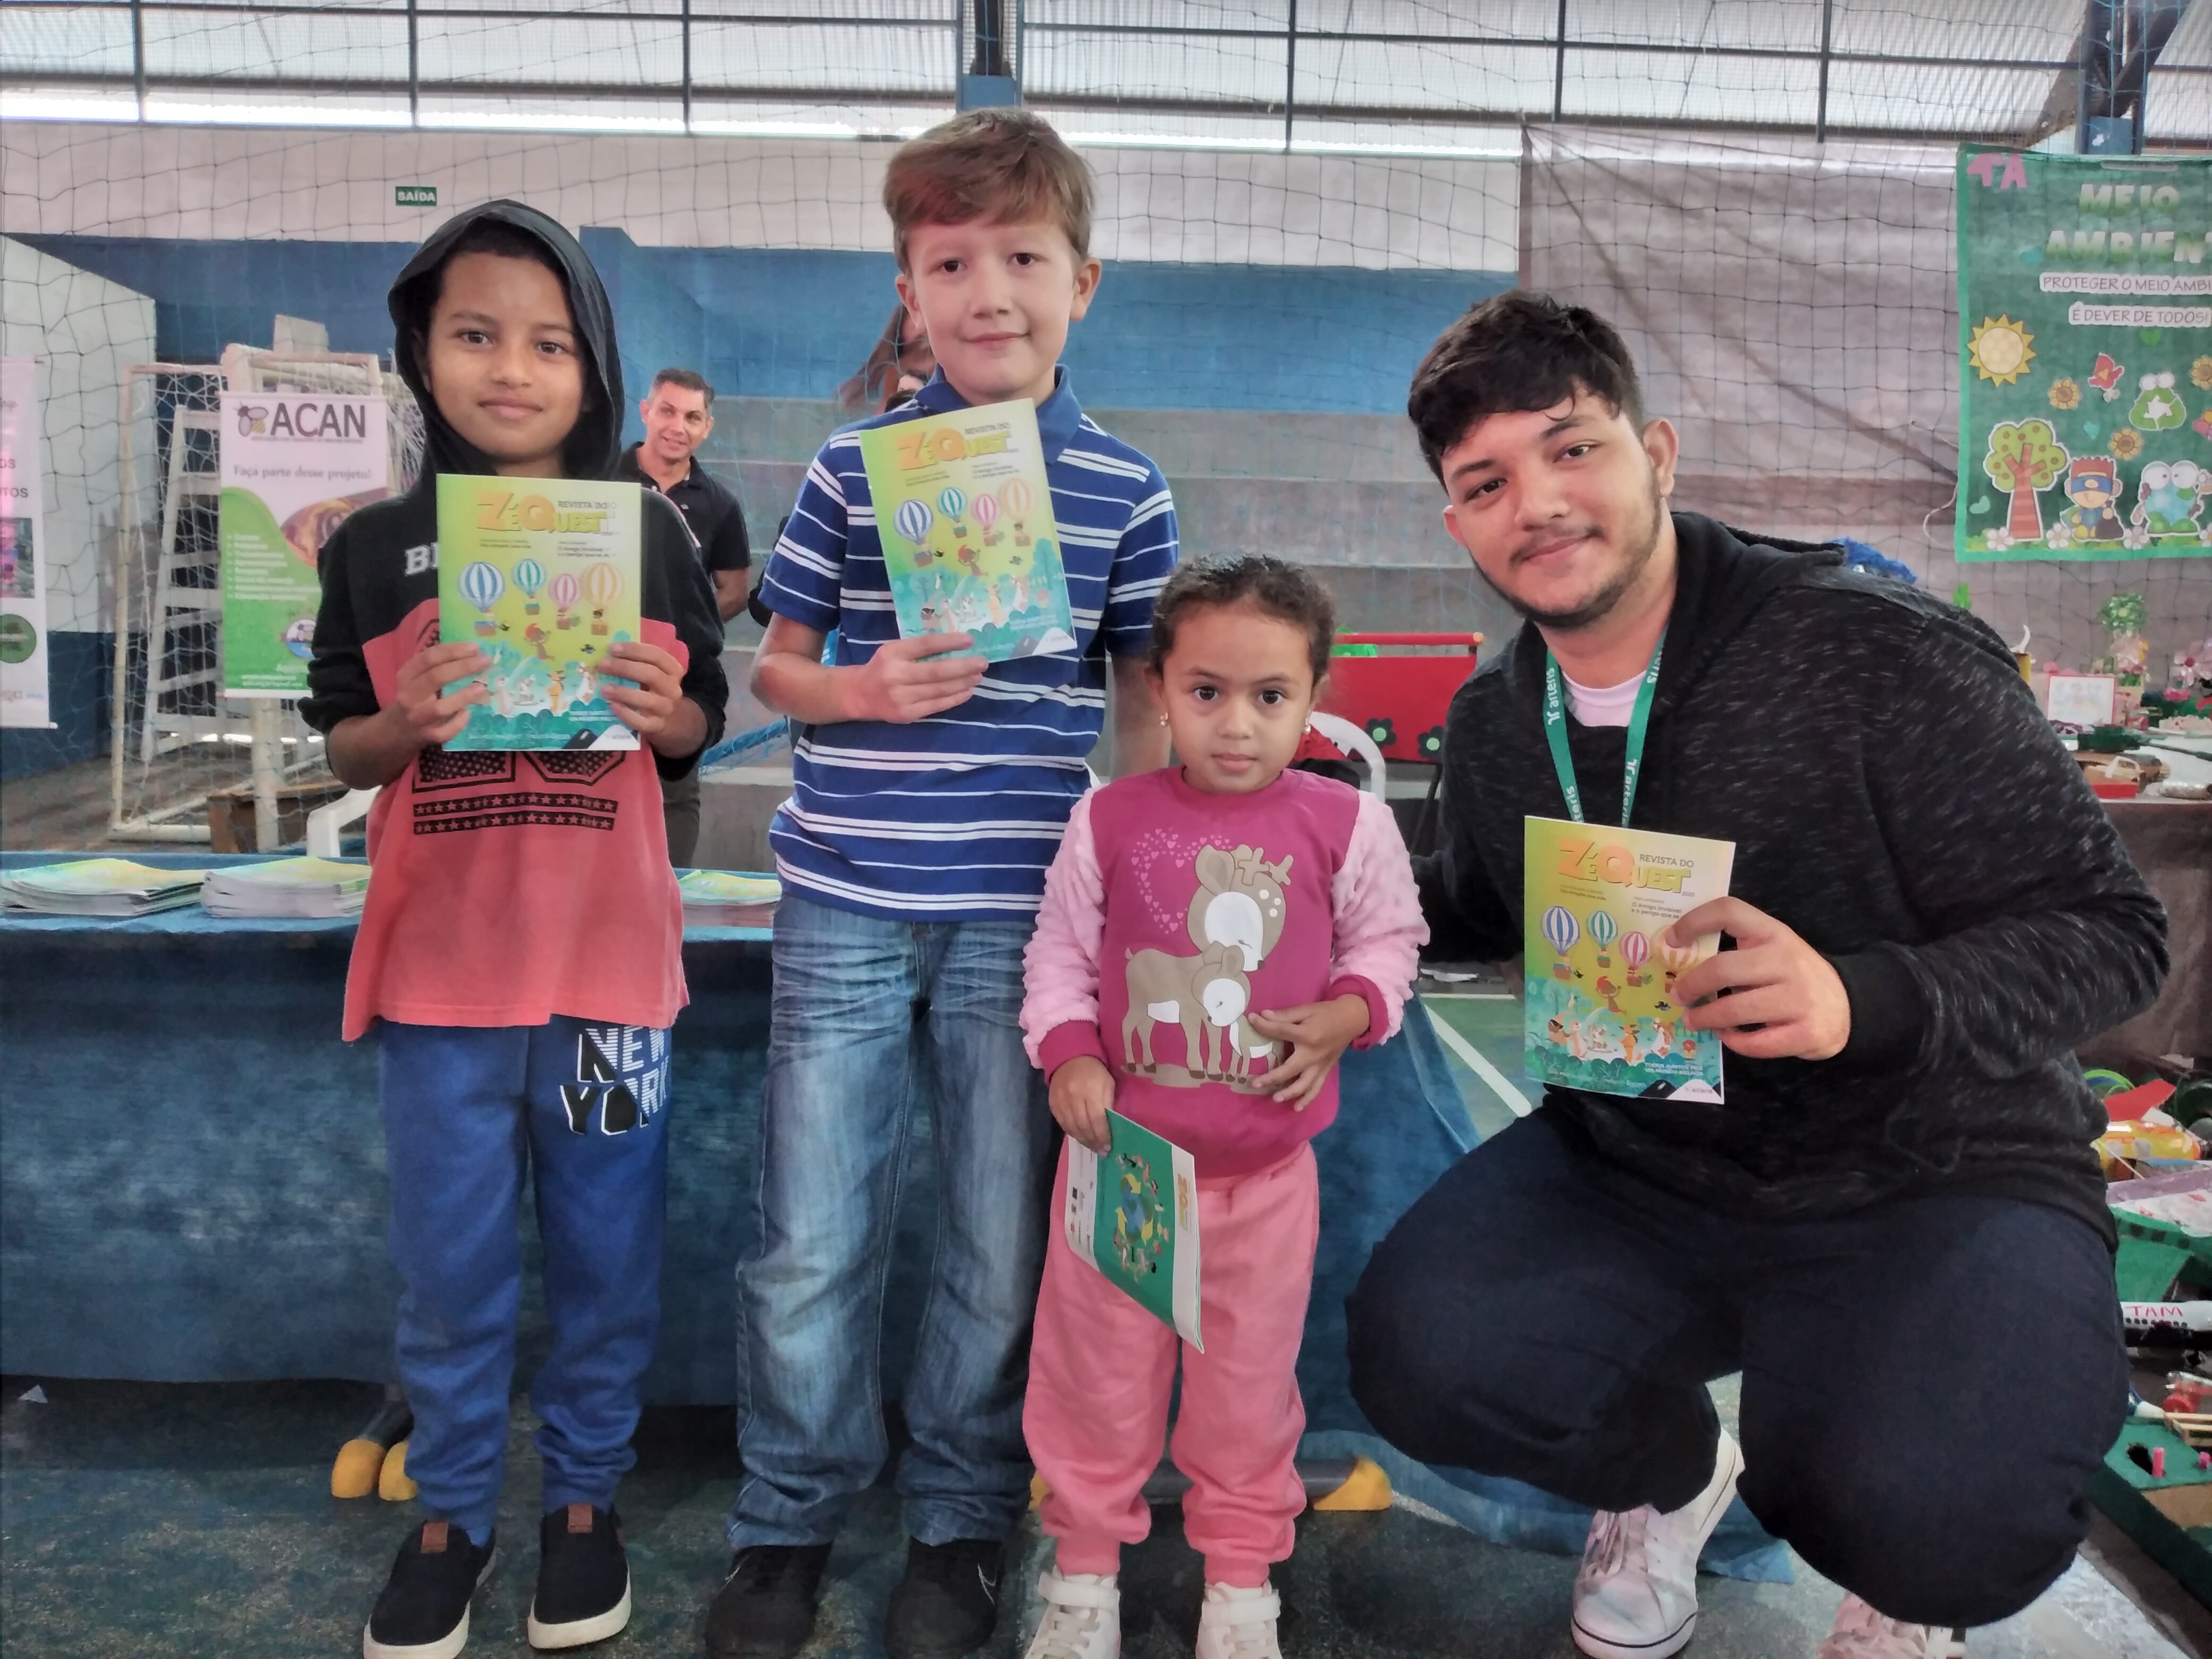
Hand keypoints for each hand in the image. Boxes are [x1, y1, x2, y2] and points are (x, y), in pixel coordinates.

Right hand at [391, 639, 490, 746]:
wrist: (396, 730)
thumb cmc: (414, 698)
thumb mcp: (416, 679)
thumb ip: (437, 666)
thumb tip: (472, 653)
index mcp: (406, 677)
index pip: (428, 658)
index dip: (452, 651)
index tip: (474, 647)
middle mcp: (409, 696)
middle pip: (435, 678)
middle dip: (463, 667)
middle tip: (485, 661)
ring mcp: (417, 718)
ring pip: (439, 708)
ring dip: (462, 697)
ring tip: (481, 688)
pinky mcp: (427, 736)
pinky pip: (445, 731)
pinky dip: (458, 723)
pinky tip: (467, 713)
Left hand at [594, 641, 688, 739]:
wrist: (668, 718)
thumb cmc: (652, 688)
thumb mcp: (650, 672)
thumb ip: (636, 662)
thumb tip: (607, 653)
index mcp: (672, 670)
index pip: (656, 655)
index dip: (634, 650)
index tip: (612, 648)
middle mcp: (672, 689)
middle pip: (652, 675)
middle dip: (625, 668)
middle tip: (602, 665)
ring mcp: (666, 709)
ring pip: (648, 700)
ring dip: (624, 692)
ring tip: (603, 688)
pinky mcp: (657, 726)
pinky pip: (643, 722)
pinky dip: (627, 714)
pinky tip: (612, 706)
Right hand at [844, 633, 986, 722]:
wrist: (860, 695)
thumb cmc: (883, 667)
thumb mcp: (894, 650)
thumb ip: (919, 648)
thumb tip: (957, 646)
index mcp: (892, 653)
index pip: (926, 645)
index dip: (949, 642)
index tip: (970, 640)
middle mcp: (895, 675)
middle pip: (936, 671)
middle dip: (964, 667)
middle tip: (983, 663)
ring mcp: (901, 697)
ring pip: (939, 690)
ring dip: (963, 683)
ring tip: (978, 676)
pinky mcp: (907, 714)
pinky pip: (937, 706)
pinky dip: (955, 698)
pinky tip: (967, 691)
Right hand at [1049, 1055, 1115, 1152]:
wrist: (1070, 1057)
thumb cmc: (1094, 1071)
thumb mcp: (1107, 1083)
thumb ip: (1108, 1104)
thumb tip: (1109, 1126)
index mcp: (1091, 1091)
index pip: (1097, 1119)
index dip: (1102, 1135)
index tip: (1108, 1146)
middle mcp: (1074, 1097)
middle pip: (1083, 1126)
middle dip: (1093, 1141)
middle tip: (1101, 1151)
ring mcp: (1061, 1101)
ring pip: (1072, 1128)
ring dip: (1083, 1140)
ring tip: (1092, 1146)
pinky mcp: (1053, 1104)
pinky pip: (1062, 1124)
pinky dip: (1072, 1133)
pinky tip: (1080, 1137)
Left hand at [1248, 993, 1370, 1108]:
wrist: (1352, 1019)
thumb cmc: (1326, 1012)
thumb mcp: (1305, 1009)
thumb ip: (1284, 1015)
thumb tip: (1262, 1015)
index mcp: (1307, 1035)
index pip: (1280, 1032)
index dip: (1263, 1026)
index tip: (1251, 1020)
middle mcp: (1313, 1054)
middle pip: (1289, 1070)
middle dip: (1272, 1078)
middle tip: (1255, 1084)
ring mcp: (1320, 1065)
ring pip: (1304, 1085)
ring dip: (1289, 1093)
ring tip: (1275, 1099)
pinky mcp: (1325, 1071)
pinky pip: (1316, 1088)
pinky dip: (1308, 1099)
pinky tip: (1297, 1107)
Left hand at [1666, 898, 1851, 1060]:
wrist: (1848, 1007)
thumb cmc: (1794, 976)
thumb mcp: (1772, 951)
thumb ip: (1737, 952)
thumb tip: (1680, 964)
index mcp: (1774, 933)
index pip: (1730, 911)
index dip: (1694, 921)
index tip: (1671, 940)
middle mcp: (1786, 961)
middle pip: (1723, 968)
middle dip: (1691, 985)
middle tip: (1676, 995)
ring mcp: (1799, 998)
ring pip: (1735, 1010)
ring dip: (1705, 1017)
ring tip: (1693, 1020)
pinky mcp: (1806, 1032)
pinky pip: (1755, 1042)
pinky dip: (1734, 1041)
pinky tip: (1727, 1035)